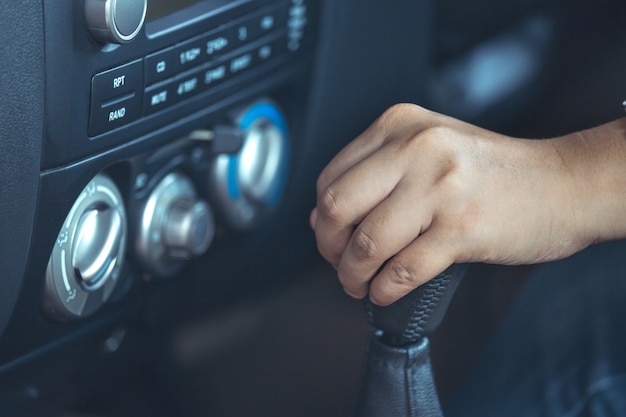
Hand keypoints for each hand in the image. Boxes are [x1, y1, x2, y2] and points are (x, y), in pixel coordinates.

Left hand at [311, 104, 592, 305]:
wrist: (562, 183)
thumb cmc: (492, 171)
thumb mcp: (428, 148)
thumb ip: (376, 174)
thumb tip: (322, 217)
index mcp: (400, 125)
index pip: (332, 177)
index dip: (323, 218)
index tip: (330, 238)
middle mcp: (416, 149)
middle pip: (338, 208)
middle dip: (329, 248)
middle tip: (339, 265)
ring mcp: (439, 188)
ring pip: (366, 244)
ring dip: (353, 276)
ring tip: (360, 284)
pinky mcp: (461, 228)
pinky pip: (402, 270)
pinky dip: (385, 290)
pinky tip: (386, 292)